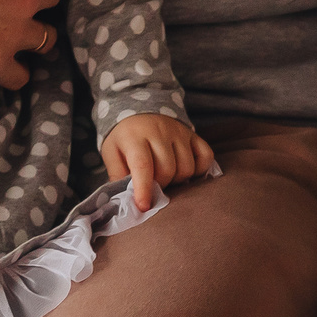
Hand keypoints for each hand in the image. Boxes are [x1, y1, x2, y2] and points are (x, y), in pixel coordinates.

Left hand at [102, 113, 216, 212]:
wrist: (140, 109)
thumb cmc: (125, 137)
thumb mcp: (112, 152)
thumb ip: (117, 174)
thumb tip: (127, 199)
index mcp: (135, 137)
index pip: (143, 165)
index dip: (144, 189)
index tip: (143, 207)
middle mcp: (160, 132)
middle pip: (167, 170)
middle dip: (160, 185)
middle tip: (153, 185)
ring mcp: (179, 132)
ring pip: (187, 167)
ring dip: (178, 180)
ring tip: (166, 177)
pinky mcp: (193, 134)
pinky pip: (205, 157)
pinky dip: (198, 170)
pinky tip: (184, 171)